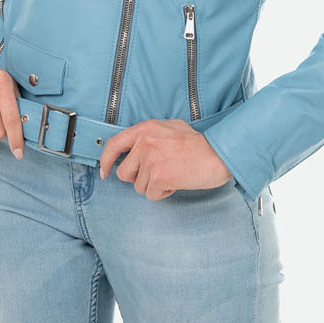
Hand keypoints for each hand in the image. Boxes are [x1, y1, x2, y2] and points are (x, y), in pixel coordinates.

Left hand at [98, 118, 231, 199]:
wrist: (219, 153)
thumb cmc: (200, 144)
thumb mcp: (171, 128)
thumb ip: (151, 136)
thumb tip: (136, 148)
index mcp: (145, 129)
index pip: (114, 145)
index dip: (105, 161)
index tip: (104, 172)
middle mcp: (144, 143)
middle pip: (124, 173)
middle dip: (139, 178)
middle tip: (158, 173)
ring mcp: (150, 160)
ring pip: (139, 186)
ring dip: (155, 186)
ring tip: (174, 174)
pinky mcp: (158, 177)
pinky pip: (152, 194)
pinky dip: (164, 192)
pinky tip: (178, 181)